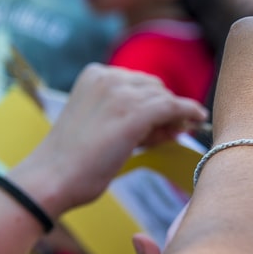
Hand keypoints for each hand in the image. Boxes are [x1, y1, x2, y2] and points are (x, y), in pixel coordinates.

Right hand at [14, 64, 207, 216]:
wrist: (52, 178)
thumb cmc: (74, 160)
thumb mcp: (100, 124)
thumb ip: (129, 114)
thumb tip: (175, 119)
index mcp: (95, 74)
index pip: (139, 83)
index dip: (153, 104)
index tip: (158, 126)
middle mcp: (108, 77)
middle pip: (156, 89)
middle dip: (162, 111)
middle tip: (161, 137)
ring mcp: (121, 94)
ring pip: (165, 99)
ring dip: (170, 120)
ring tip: (155, 142)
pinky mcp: (134, 114)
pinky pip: (174, 107)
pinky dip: (190, 111)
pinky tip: (200, 118)